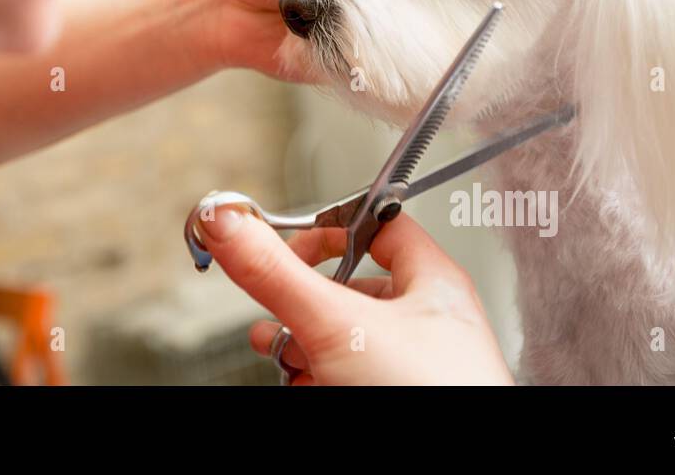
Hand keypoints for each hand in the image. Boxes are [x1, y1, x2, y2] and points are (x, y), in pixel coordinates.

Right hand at [197, 208, 513, 384]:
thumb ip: (279, 274)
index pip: (378, 228)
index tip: (288, 240)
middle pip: (350, 290)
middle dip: (301, 303)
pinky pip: (348, 377)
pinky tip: (304, 386)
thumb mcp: (338, 324)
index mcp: (432, 283)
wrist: (445, 472)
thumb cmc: (429, 395)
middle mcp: (427, 323)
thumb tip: (228, 224)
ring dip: (303, 347)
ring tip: (282, 355)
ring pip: (345, 340)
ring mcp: (412, 367)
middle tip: (271, 307)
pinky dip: (317, 380)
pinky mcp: (394, 395)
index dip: (331, 228)